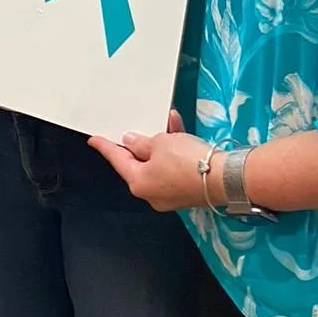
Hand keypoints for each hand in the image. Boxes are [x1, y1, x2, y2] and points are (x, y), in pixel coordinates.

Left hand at [88, 110, 208, 211]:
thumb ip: (142, 142)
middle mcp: (151, 193)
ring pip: (158, 163)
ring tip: (166, 122)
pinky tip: (179, 131)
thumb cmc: (189, 161)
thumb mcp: (161, 143)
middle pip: (138, 163)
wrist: (224, 178)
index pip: (117, 160)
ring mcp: (170, 194)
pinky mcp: (186, 190)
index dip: (105, 147)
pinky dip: (175, 151)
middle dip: (140, 143)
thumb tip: (130, 142)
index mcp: (139, 182)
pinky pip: (174, 167)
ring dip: (162, 143)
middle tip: (134, 128)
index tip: (94, 140)